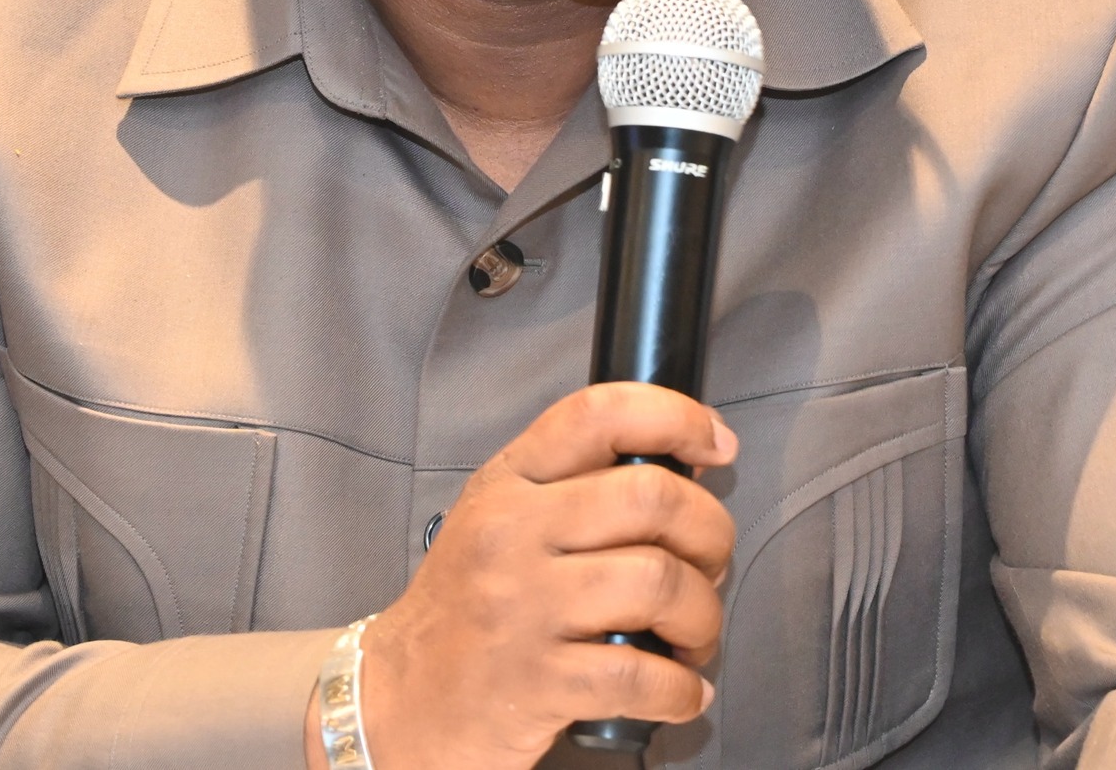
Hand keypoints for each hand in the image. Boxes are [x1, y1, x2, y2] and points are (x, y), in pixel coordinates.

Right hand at [321, 382, 737, 769]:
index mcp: (509, 482)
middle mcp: (514, 533)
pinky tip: (681, 692)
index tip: (716, 443)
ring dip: (703, 616)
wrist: (398, 699)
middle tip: (712, 561)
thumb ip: (571, 486)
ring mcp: (523, 607)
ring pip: (659, 583)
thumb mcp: (498, 518)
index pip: (597, 415)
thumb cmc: (465, 607)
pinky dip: (681, 690)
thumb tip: (680, 471)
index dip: (674, 416)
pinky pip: (642, 675)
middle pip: (651, 497)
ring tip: (694, 635)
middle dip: (710, 531)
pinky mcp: (537, 681)